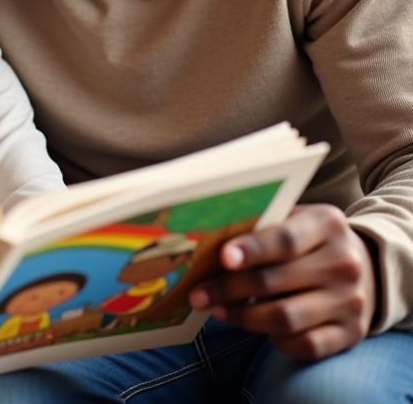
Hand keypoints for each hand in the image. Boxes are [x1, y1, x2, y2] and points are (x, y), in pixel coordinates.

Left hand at [189, 204, 375, 359]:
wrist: (367, 266)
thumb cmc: (310, 239)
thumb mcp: (295, 219)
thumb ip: (262, 227)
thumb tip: (209, 245)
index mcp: (327, 224)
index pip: (284, 240)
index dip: (251, 249)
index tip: (223, 258)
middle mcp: (343, 263)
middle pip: (276, 281)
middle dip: (229, 289)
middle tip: (198, 295)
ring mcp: (351, 301)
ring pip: (286, 318)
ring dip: (244, 317)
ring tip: (219, 311)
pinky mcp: (352, 333)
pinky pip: (305, 345)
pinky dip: (274, 339)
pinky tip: (255, 327)